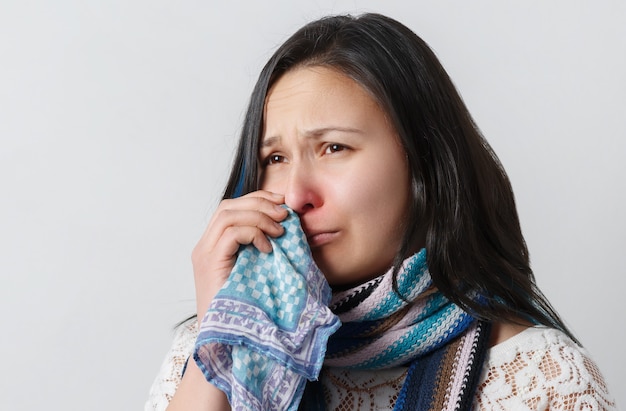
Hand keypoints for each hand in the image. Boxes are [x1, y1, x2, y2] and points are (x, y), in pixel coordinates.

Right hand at [191, 190, 287, 322]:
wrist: (225, 339)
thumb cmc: (245, 309)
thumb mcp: (256, 271)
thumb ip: (261, 250)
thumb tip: (286, 228)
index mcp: (213, 246)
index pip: (230, 208)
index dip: (257, 200)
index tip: (282, 204)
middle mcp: (204, 247)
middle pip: (228, 206)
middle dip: (260, 203)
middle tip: (285, 214)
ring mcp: (204, 255)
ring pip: (228, 215)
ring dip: (259, 217)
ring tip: (280, 231)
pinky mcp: (210, 264)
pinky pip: (230, 233)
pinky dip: (253, 234)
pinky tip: (268, 248)